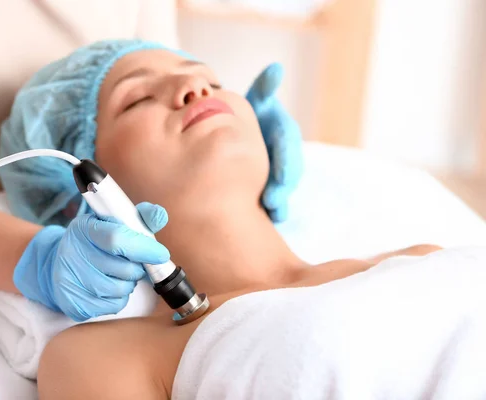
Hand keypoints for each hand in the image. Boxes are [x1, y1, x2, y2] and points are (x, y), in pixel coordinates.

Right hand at [14, 202, 169, 320]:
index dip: (144, 248)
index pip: (117, 239)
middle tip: (130, 262)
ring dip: (128, 283)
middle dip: (137, 267)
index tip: (161, 254)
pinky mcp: (74, 304)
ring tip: (116, 273)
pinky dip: (119, 297)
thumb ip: (138, 219)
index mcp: (84, 228)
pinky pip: (114, 305)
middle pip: (124, 269)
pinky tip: (108, 285)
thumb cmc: (94, 242)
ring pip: (121, 289)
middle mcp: (73, 254)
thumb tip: (160, 215)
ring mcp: (71, 281)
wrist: (58, 266)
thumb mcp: (111, 223)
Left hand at [246, 63, 303, 222]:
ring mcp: (278, 172)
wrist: (236, 133)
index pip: (289, 143)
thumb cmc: (247, 116)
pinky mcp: (270, 189)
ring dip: (280, 202)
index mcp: (282, 132)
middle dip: (284, 184)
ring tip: (272, 211)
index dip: (287, 158)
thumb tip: (275, 69)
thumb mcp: (256, 102)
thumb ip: (264, 89)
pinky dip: (274, 211)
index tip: (282, 176)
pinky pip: (277, 203)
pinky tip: (269, 220)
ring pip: (284, 189)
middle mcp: (284, 154)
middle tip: (274, 198)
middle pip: (290, 170)